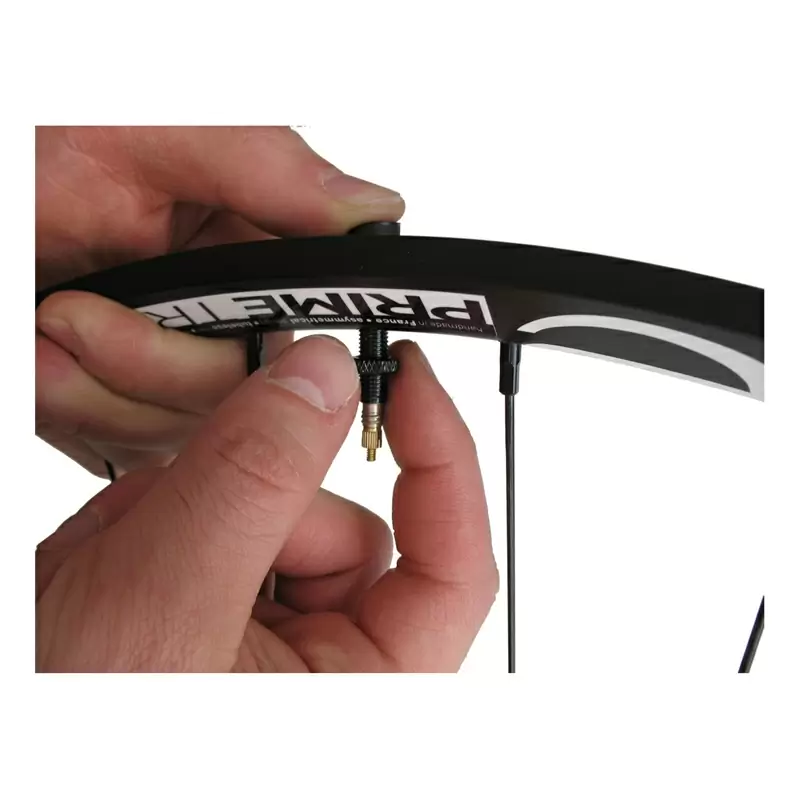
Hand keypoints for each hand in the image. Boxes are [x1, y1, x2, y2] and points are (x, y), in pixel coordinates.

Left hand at [35, 126, 403, 475]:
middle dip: (154, 364)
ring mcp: (176, 367)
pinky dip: (76, 412)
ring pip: (190, 432)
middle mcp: (222, 312)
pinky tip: (44, 361)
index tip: (212, 324)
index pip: (305, 318)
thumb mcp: (143, 138)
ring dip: (99, 390)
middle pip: (246, 392)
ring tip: (44, 329)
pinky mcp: (130, 409)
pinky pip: (133, 449)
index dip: (271, 337)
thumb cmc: (35, 155)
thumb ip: (266, 166)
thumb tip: (373, 207)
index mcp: (247, 247)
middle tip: (75, 314)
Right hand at [36, 337, 498, 671]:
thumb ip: (252, 480)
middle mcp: (319, 670)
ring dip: (181, 518)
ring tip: (109, 569)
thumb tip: (323, 381)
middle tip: (170, 517)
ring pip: (263, 518)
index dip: (444, 461)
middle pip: (337, 527)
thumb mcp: (167, 603)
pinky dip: (152, 529)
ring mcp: (261, 646)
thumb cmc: (70, 753)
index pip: (454, 567)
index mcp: (356, 692)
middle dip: (250, 501)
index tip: (409, 378)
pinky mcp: (210, 623)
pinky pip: (209, 532)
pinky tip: (100, 572)